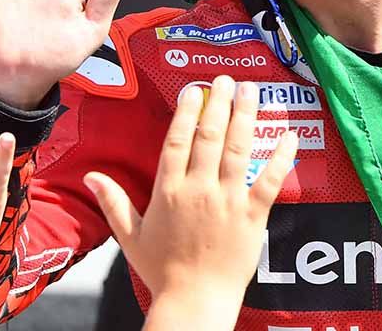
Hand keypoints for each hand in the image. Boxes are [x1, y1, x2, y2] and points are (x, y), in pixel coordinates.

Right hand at [84, 77, 296, 323]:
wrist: (194, 302)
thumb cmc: (162, 272)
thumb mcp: (130, 236)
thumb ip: (113, 202)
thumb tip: (92, 175)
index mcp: (168, 191)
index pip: (178, 140)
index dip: (187, 111)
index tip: (195, 91)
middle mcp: (198, 189)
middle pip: (210, 135)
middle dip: (219, 102)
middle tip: (226, 79)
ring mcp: (228, 200)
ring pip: (238, 148)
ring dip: (246, 115)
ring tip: (251, 90)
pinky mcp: (253, 215)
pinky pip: (270, 179)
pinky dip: (281, 156)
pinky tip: (290, 135)